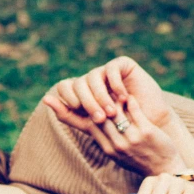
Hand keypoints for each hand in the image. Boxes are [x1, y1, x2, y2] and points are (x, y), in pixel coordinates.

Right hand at [44, 94, 185, 175]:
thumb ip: (106, 137)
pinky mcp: (146, 133)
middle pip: (95, 117)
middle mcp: (114, 145)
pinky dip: (130, 102)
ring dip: (111, 98)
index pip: (83, 126)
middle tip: (80, 81)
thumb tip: (95, 120)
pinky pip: (134, 112)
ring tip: (109, 85)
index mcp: (106, 148)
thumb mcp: (118, 153)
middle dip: (88, 99)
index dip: (65, 112)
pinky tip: (128, 95)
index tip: (48, 98)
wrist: (163, 170)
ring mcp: (129, 139)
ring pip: (114, 114)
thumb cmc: (141, 159)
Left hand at [45, 56, 172, 127]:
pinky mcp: (122, 65)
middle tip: (99, 118)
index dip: (67, 98)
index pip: (64, 87)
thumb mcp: (92, 125)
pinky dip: (115, 85)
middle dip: (88, 103)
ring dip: (101, 96)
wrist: (148, 124)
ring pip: (93, 76)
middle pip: (78, 83)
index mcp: (80, 93)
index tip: (78, 111)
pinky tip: (123, 98)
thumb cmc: (118, 128)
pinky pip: (111, 69)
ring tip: (111, 111)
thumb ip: (68, 115)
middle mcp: (91, 80)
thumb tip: (45, 99)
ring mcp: (105, 71)